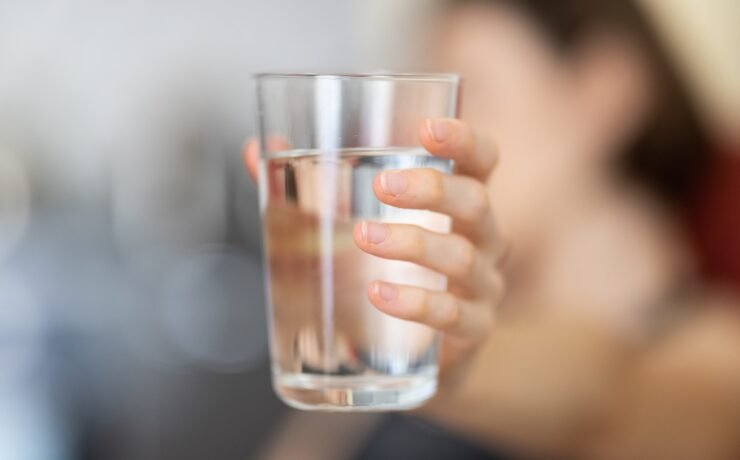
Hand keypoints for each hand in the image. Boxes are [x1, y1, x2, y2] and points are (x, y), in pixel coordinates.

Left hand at [243, 118, 505, 384]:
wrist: (411, 351)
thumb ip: (306, 187)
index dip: (464, 139)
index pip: (482, 159)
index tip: (426, 129)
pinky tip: (379, 293)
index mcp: (459, 202)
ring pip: (461, 256)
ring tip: (364, 237)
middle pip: (475, 202)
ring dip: (412, 243)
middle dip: (431, 189)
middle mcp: (482, 238)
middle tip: (382, 186)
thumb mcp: (351, 223)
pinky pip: (453, 314)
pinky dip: (415, 302)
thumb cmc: (387, 269)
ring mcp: (482, 285)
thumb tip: (256, 150)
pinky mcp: (472, 329)